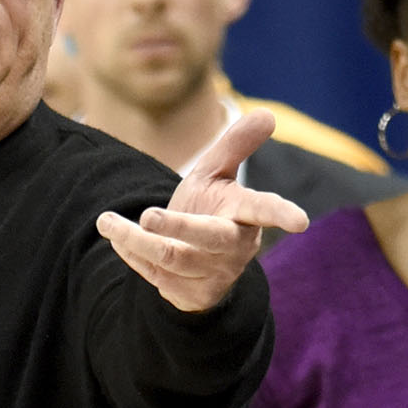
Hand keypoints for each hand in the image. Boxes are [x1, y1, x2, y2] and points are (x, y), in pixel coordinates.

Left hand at [96, 108, 308, 313]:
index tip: (301, 221)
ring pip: (170, 258)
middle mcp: (231, 248)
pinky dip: (130, 252)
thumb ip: (236, 145)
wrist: (192, 265)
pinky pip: (152, 273)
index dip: (282, 214)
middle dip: (178, 228)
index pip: (264, 210)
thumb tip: (268, 114)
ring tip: (106, 222)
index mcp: (244, 215)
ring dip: (134, 239)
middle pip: (207, 238)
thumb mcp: (218, 175)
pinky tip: (115, 237)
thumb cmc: (210, 209)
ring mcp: (208, 274)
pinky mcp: (185, 294)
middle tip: (148, 215)